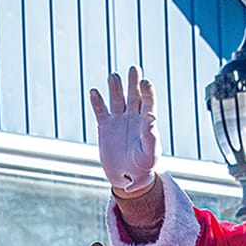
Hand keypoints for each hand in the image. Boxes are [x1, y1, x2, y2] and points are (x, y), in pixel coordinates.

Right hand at [89, 68, 158, 195]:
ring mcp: (118, 120)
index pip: (148, 101)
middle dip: (133, 82)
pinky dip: (97, 102)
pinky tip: (94, 91)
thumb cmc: (144, 166)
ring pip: (116, 99)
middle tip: (134, 68)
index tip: (145, 82)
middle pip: (133, 95)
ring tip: (114, 76)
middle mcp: (133, 116)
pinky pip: (100, 111)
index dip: (147, 91)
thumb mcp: (150, 153)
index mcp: (147, 121)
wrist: (128, 177)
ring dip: (115, 88)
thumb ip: (151, 136)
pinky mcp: (105, 127)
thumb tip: (151, 117)